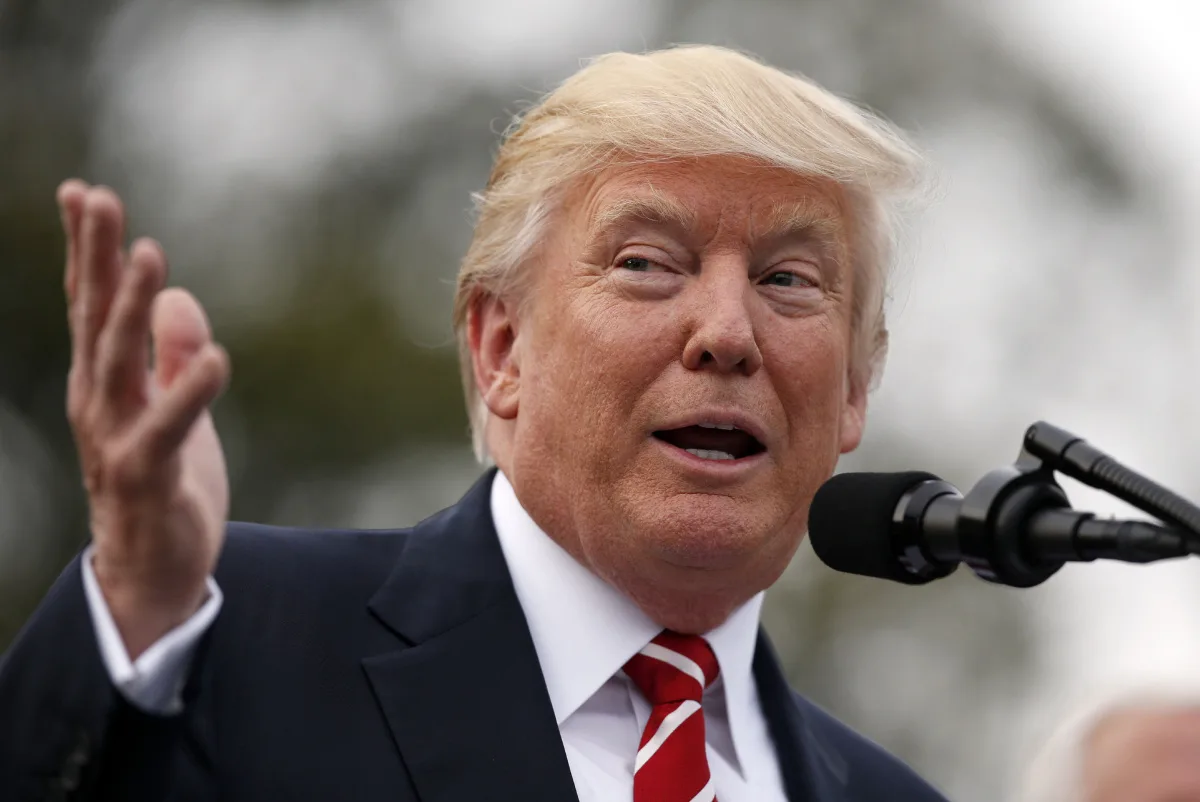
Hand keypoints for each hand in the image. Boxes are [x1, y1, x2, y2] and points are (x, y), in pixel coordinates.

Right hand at [59, 181, 230, 659]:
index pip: (91, 306)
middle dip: (95, 258)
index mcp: (105, 382)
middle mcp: (100, 402)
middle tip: (97, 198)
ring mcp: (118, 438)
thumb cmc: (160, 481)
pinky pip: (169, 429)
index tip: (84, 192)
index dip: (86, 251)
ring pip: (120, 363)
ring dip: (131, 308)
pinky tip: (213, 356)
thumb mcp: (172, 407)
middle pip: (96, 319)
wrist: (151, 572)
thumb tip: (178, 298)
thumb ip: (169, 354)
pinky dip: (187, 393)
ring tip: (149, 253)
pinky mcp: (149, 475)